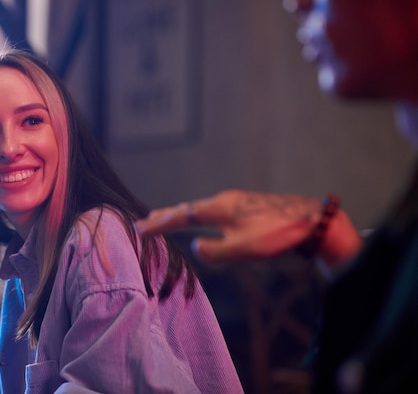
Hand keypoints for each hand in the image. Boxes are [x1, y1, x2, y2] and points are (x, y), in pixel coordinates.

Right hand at [135, 190, 361, 265]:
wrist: (312, 221)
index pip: (181, 216)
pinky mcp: (246, 207)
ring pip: (200, 208)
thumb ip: (215, 250)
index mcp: (219, 208)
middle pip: (187, 208)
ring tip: (166, 219)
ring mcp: (235, 201)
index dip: (159, 223)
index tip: (139, 229)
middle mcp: (224, 200)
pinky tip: (200, 220)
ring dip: (180, 215)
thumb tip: (195, 246)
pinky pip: (211, 210)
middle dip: (165, 216)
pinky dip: (196, 215)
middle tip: (145, 222)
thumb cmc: (277, 235)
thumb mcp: (243, 248)